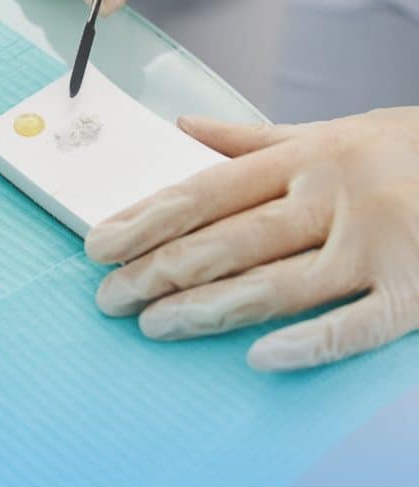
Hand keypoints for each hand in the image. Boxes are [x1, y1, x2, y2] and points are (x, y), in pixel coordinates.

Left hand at [84, 109, 418, 370]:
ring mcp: (377, 245)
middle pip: (229, 240)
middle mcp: (333, 196)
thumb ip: (252, 137)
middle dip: (159, 271)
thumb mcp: (332, 131)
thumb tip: (182, 127)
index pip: (206, 191)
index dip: (147, 219)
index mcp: (306, 157)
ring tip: (153, 326)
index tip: (98, 244)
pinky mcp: (418, 291)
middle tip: (109, 297)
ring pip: (277, 284)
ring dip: (208, 309)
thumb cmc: (406, 151)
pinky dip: (309, 343)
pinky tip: (259, 359)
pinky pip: (356, 324)